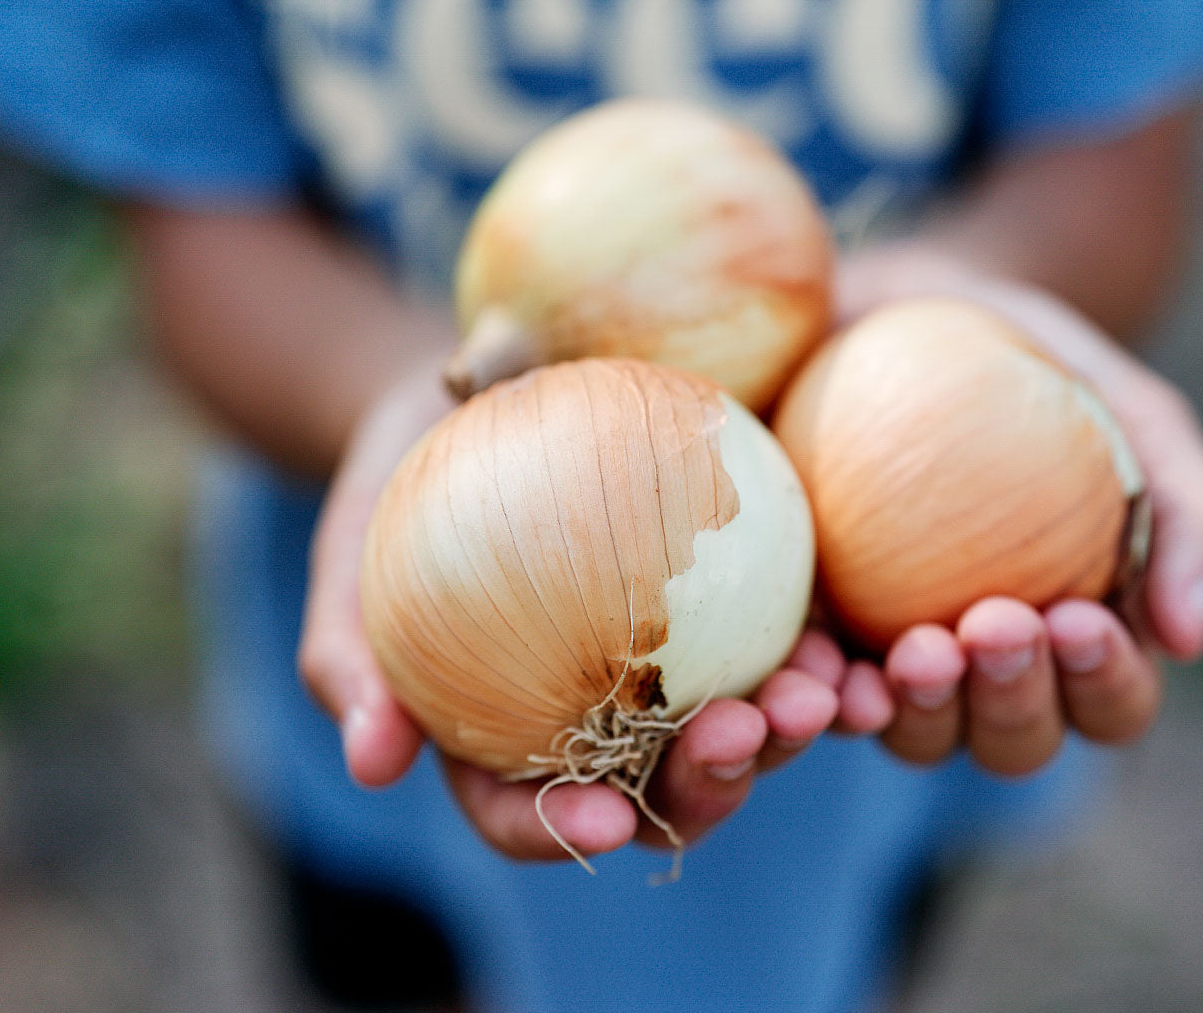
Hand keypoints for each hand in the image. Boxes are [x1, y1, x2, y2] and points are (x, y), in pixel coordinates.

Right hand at [297, 360, 838, 862]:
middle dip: (711, 787)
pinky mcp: (735, 595)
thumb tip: (373, 766)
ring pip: (738, 723)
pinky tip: (851, 640)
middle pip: (657, 785)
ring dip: (787, 732)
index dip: (566, 830)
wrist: (488, 372)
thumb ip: (351, 645)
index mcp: (505, 728)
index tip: (609, 822)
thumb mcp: (353, 535)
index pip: (528, 807)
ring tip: (824, 695)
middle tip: (748, 736)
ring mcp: (675, 659)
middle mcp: (598, 712)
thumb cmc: (405, 463)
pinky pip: (785, 634)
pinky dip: (822, 651)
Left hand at [802, 243, 1202, 774]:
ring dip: (916, 713)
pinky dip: (814, 695)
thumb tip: (1189, 638)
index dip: (1102, 685)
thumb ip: (1189, 515)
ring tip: (910, 653)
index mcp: (1082, 641)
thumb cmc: (1038, 366)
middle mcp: (988, 674)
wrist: (900, 309)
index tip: (1076, 618)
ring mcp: (893, 662)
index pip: (1111, 701)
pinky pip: (810, 688)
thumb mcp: (1134, 413)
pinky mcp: (809, 632)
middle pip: (1013, 741)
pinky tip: (813, 666)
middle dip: (1010, 703)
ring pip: (914, 735)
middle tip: (989, 625)